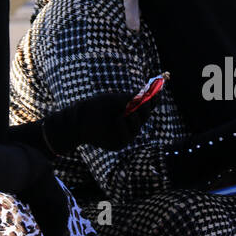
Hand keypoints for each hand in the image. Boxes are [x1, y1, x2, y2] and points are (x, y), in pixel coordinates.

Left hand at [42, 90, 158, 152]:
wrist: (78, 120)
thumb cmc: (95, 108)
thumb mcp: (114, 99)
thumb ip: (130, 99)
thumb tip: (147, 94)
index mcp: (129, 110)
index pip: (146, 106)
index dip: (153, 99)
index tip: (157, 92)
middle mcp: (129, 123)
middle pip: (146, 115)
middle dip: (146, 107)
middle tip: (145, 100)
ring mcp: (125, 134)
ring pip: (139, 125)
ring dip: (134, 116)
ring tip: (125, 111)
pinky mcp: (119, 144)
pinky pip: (128, 135)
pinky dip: (124, 125)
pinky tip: (117, 119)